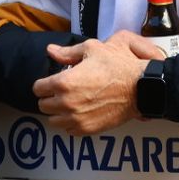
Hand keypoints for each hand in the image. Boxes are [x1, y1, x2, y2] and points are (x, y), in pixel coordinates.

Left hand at [32, 31, 162, 133]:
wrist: (140, 87)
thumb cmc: (118, 66)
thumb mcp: (93, 49)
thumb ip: (67, 52)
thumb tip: (50, 51)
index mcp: (63, 82)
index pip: (38, 88)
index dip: (44, 83)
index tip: (52, 82)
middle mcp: (66, 103)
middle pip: (43, 105)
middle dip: (50, 97)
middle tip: (62, 92)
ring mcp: (76, 118)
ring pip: (53, 120)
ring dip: (58, 112)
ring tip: (70, 103)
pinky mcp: (87, 129)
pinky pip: (68, 130)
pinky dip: (71, 123)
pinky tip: (80, 113)